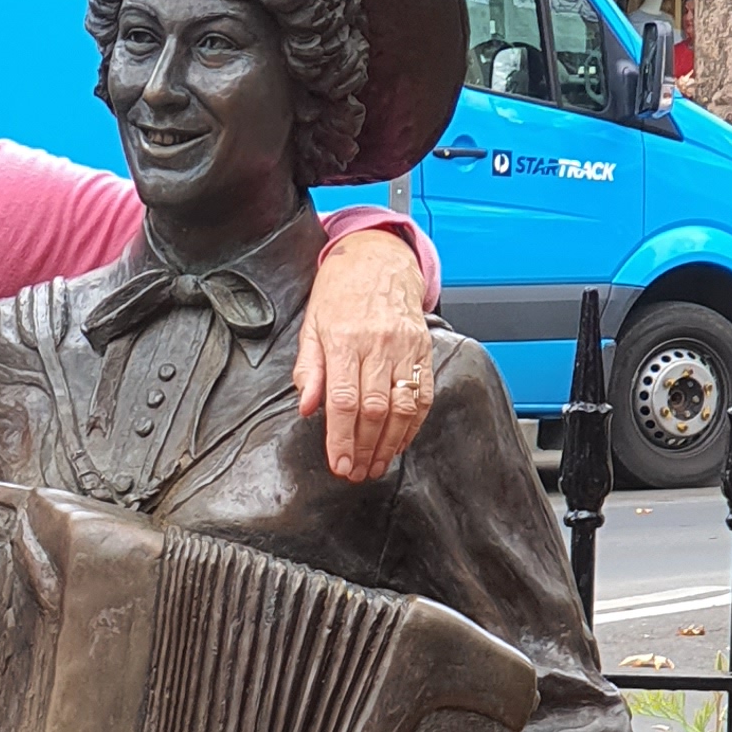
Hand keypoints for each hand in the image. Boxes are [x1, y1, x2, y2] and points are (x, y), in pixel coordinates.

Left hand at [297, 224, 435, 482]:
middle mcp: (378, 345)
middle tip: (356, 473)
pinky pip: (422, 395)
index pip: (343, 400)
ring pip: (402, 407)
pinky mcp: (423, 350)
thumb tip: (307, 407)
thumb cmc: (340, 293)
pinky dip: (413, 425)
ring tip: (376, 466)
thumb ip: (309, 368)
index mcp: (344, 340)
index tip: (339, 464)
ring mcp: (405, 348)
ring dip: (389, 444)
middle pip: (374, 409)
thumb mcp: (312, 325)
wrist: (379, 259)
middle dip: (365, 448)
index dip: (341, 438)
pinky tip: (399, 443)